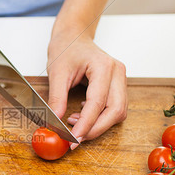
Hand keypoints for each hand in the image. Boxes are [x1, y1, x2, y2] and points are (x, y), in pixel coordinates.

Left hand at [46, 33, 126, 148]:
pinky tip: (82, 114)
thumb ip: (56, 99)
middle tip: (74, 138)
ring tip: (73, 122)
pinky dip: (100, 117)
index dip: (85, 125)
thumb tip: (54, 121)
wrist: (73, 36)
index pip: (97, 103)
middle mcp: (117, 73)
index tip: (73, 139)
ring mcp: (120, 79)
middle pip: (115, 111)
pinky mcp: (117, 86)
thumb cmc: (66, 48)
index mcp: (104, 67)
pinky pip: (115, 108)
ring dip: (98, 124)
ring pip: (118, 112)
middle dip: (95, 129)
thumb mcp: (56, 73)